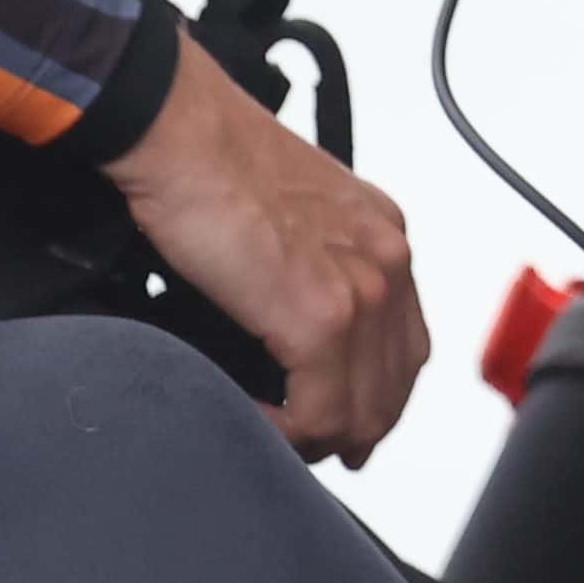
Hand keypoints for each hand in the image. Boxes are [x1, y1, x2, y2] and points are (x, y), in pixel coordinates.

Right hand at [101, 39, 426, 460]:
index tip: (343, 425)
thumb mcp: (289, 213)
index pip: (404, 346)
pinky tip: (252, 420)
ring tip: (272, 437)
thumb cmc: (211, 158)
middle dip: (354, 432)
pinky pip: (318, 414)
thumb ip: (310, 265)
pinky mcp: (320, 319)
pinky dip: (286, 435)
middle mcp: (385, 262)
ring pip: (363, 411)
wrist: (179, 130)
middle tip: (312, 452)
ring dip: (317, 439)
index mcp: (382, 236)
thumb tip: (287, 326)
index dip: (375, 397)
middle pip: (394, 386)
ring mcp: (360, 291)